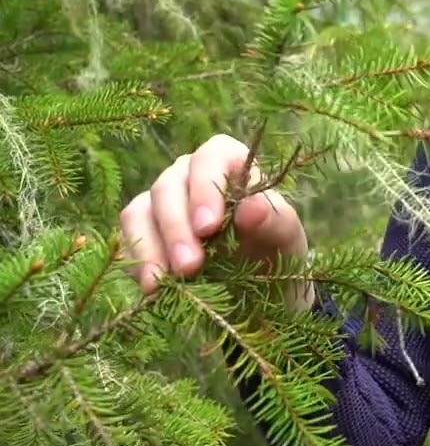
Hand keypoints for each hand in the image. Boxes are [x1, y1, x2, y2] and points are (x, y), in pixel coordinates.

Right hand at [118, 134, 310, 308]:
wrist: (261, 281)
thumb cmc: (275, 244)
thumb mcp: (283, 235)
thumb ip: (272, 220)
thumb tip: (251, 208)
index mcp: (229, 160)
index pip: (210, 158)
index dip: (205, 189)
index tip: (209, 228)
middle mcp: (189, 173)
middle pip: (169, 188)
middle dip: (177, 230)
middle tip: (190, 266)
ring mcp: (161, 200)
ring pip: (140, 212)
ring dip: (151, 248)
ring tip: (163, 282)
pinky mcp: (143, 228)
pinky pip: (129, 238)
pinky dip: (138, 262)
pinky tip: (152, 287)